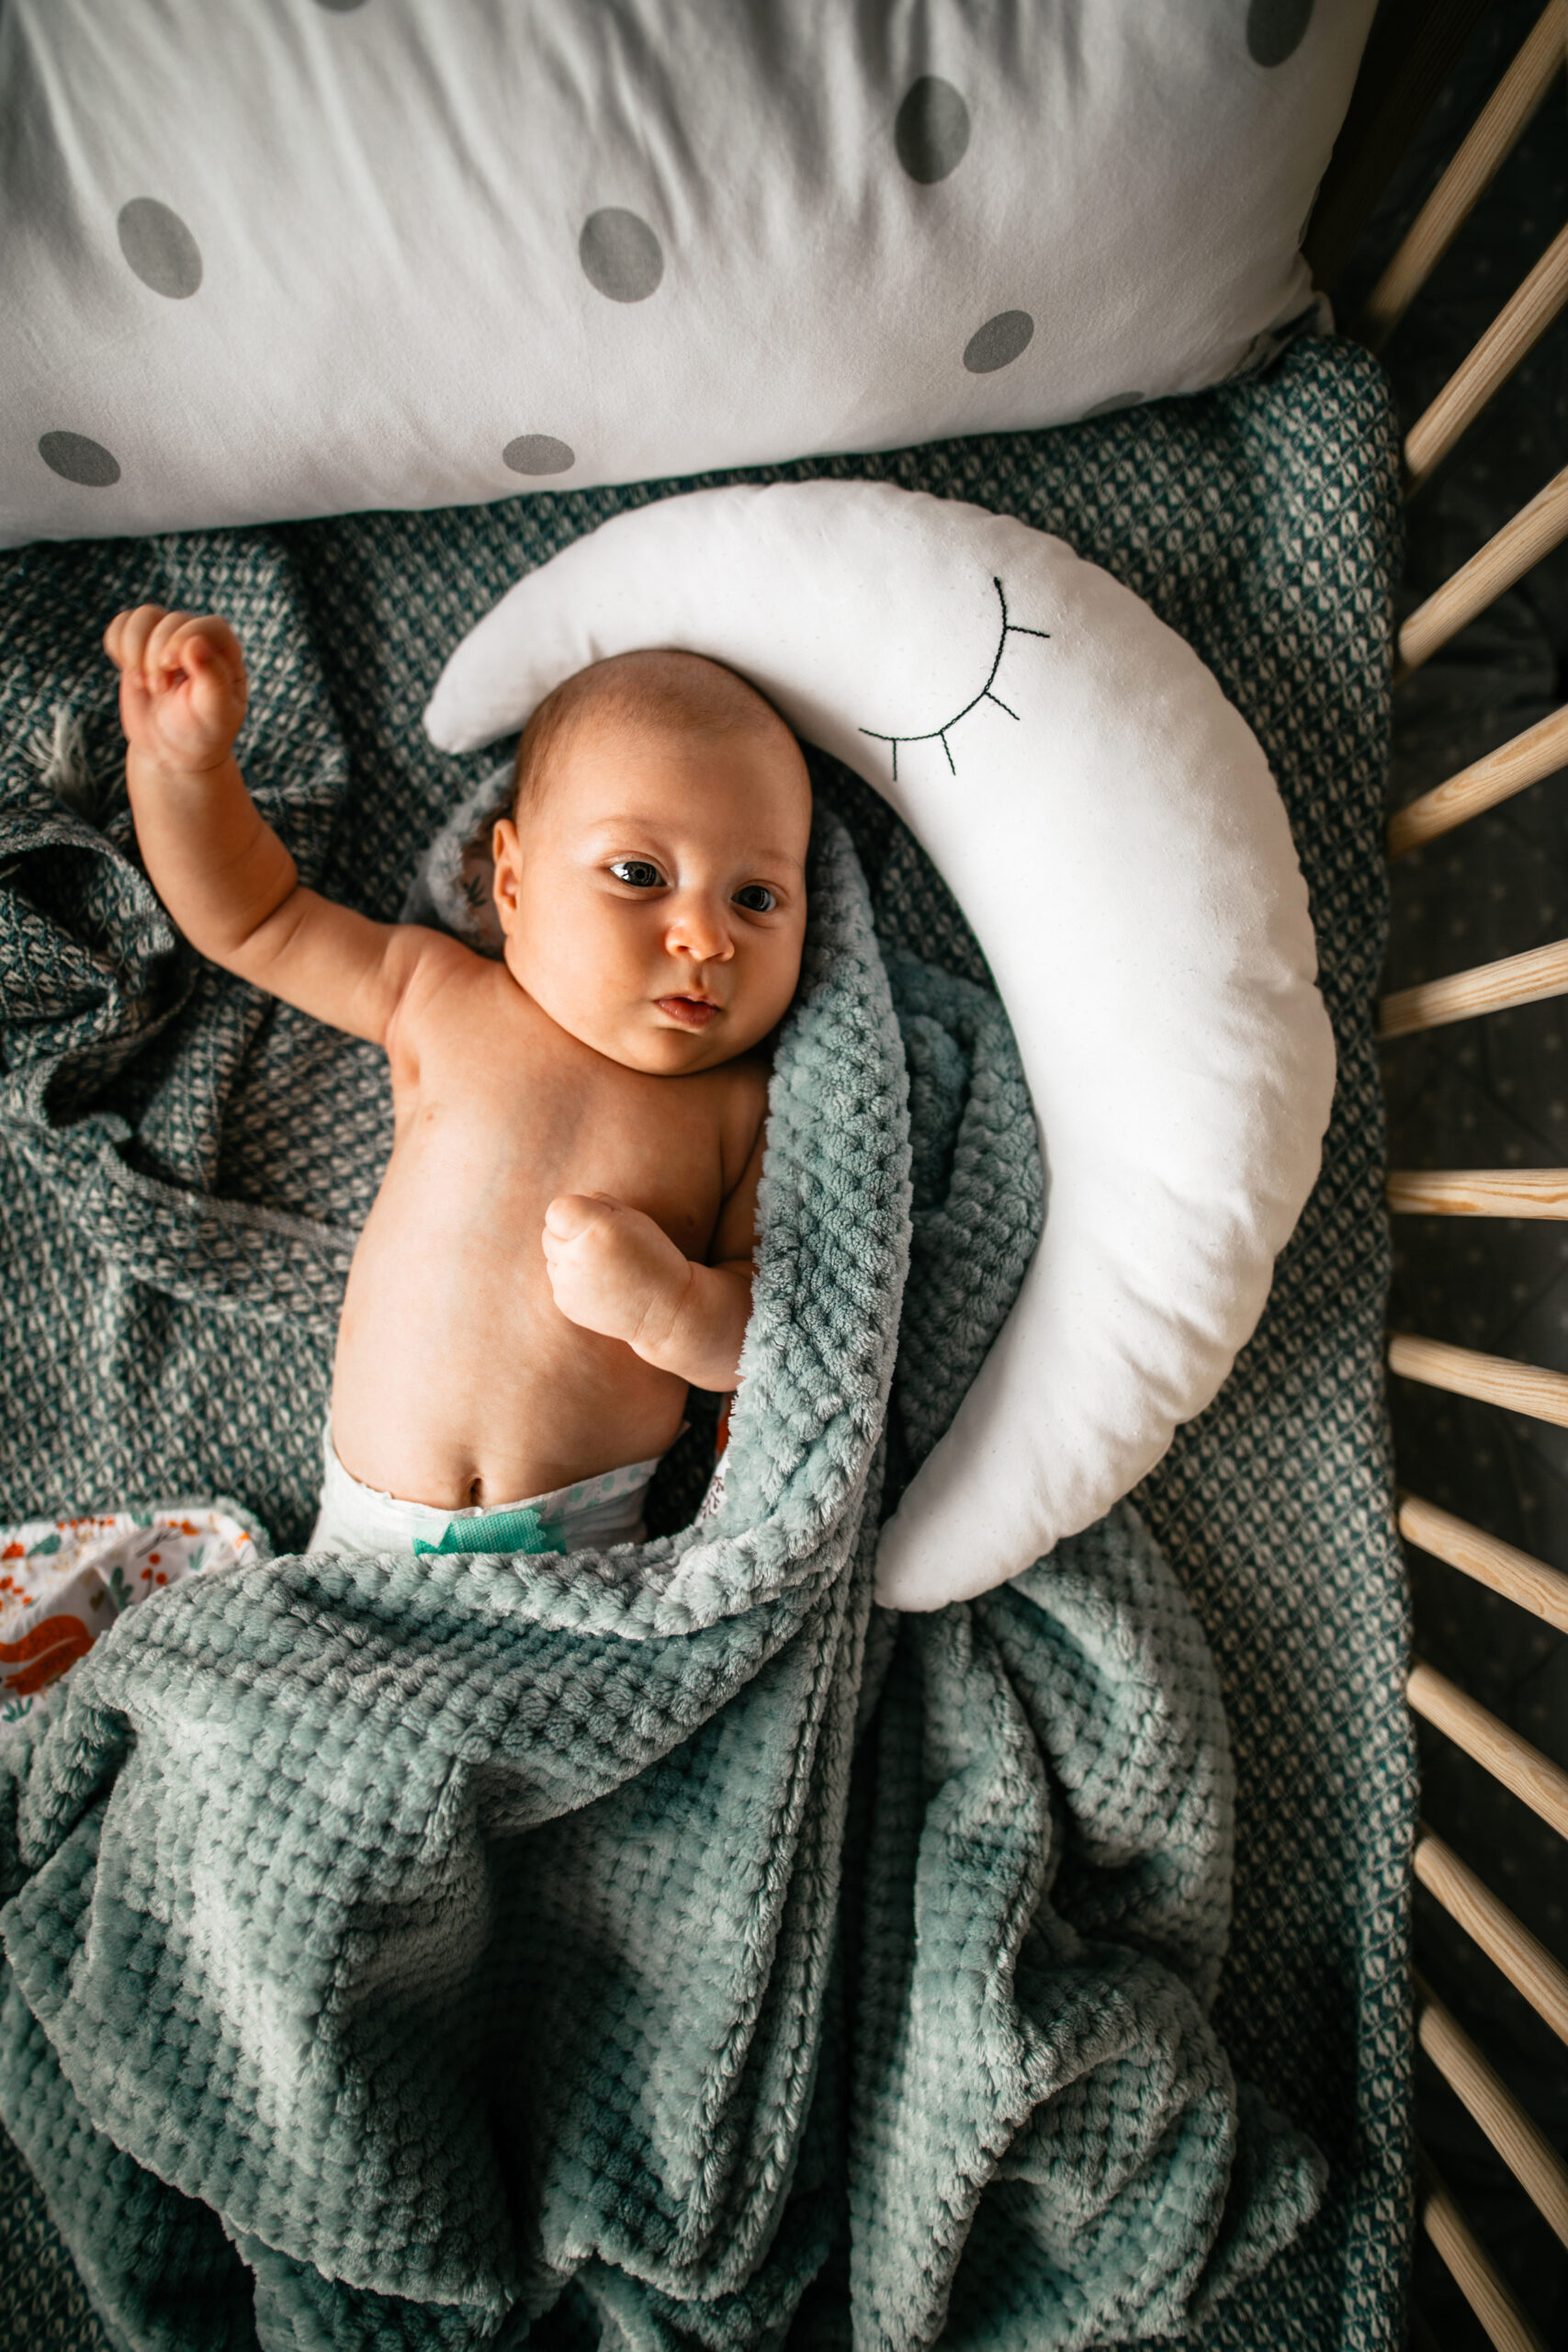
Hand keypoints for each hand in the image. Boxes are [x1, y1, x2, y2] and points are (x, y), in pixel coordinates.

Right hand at [104, 606, 247, 775]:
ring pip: (143, 616)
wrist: (172, 750)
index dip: (182, 638)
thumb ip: (212, 679)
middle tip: (159, 691)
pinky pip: (121, 624)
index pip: (208, 626)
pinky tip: (129, 672)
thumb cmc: (200, 733)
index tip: (168, 665)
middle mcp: (198, 637)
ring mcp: (167, 638)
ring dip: (133, 649)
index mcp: (226, 652)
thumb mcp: (214, 713)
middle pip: (170, 621)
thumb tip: (195, 642)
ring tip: (141, 683)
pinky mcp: (140, 644)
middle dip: (155, 657)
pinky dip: (117, 645)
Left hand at [542, 1193, 692, 1352]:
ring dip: (569, 1256)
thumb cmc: (654, 1257)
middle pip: (549, 1233)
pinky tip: (600, 1283)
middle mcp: (578, 1257)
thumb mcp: (636, 1219)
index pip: (556, 1210)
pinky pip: (559, 1280)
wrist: (665, 1310)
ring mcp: (568, 1285)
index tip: (589, 1220)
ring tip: (602, 1265)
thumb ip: (599, 1204)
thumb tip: (571, 1207)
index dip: (572, 1211)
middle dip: (568, 1233)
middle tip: (599, 1243)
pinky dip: (573, 1278)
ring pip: (552, 1258)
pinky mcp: (565, 1304)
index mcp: (597, 1230)